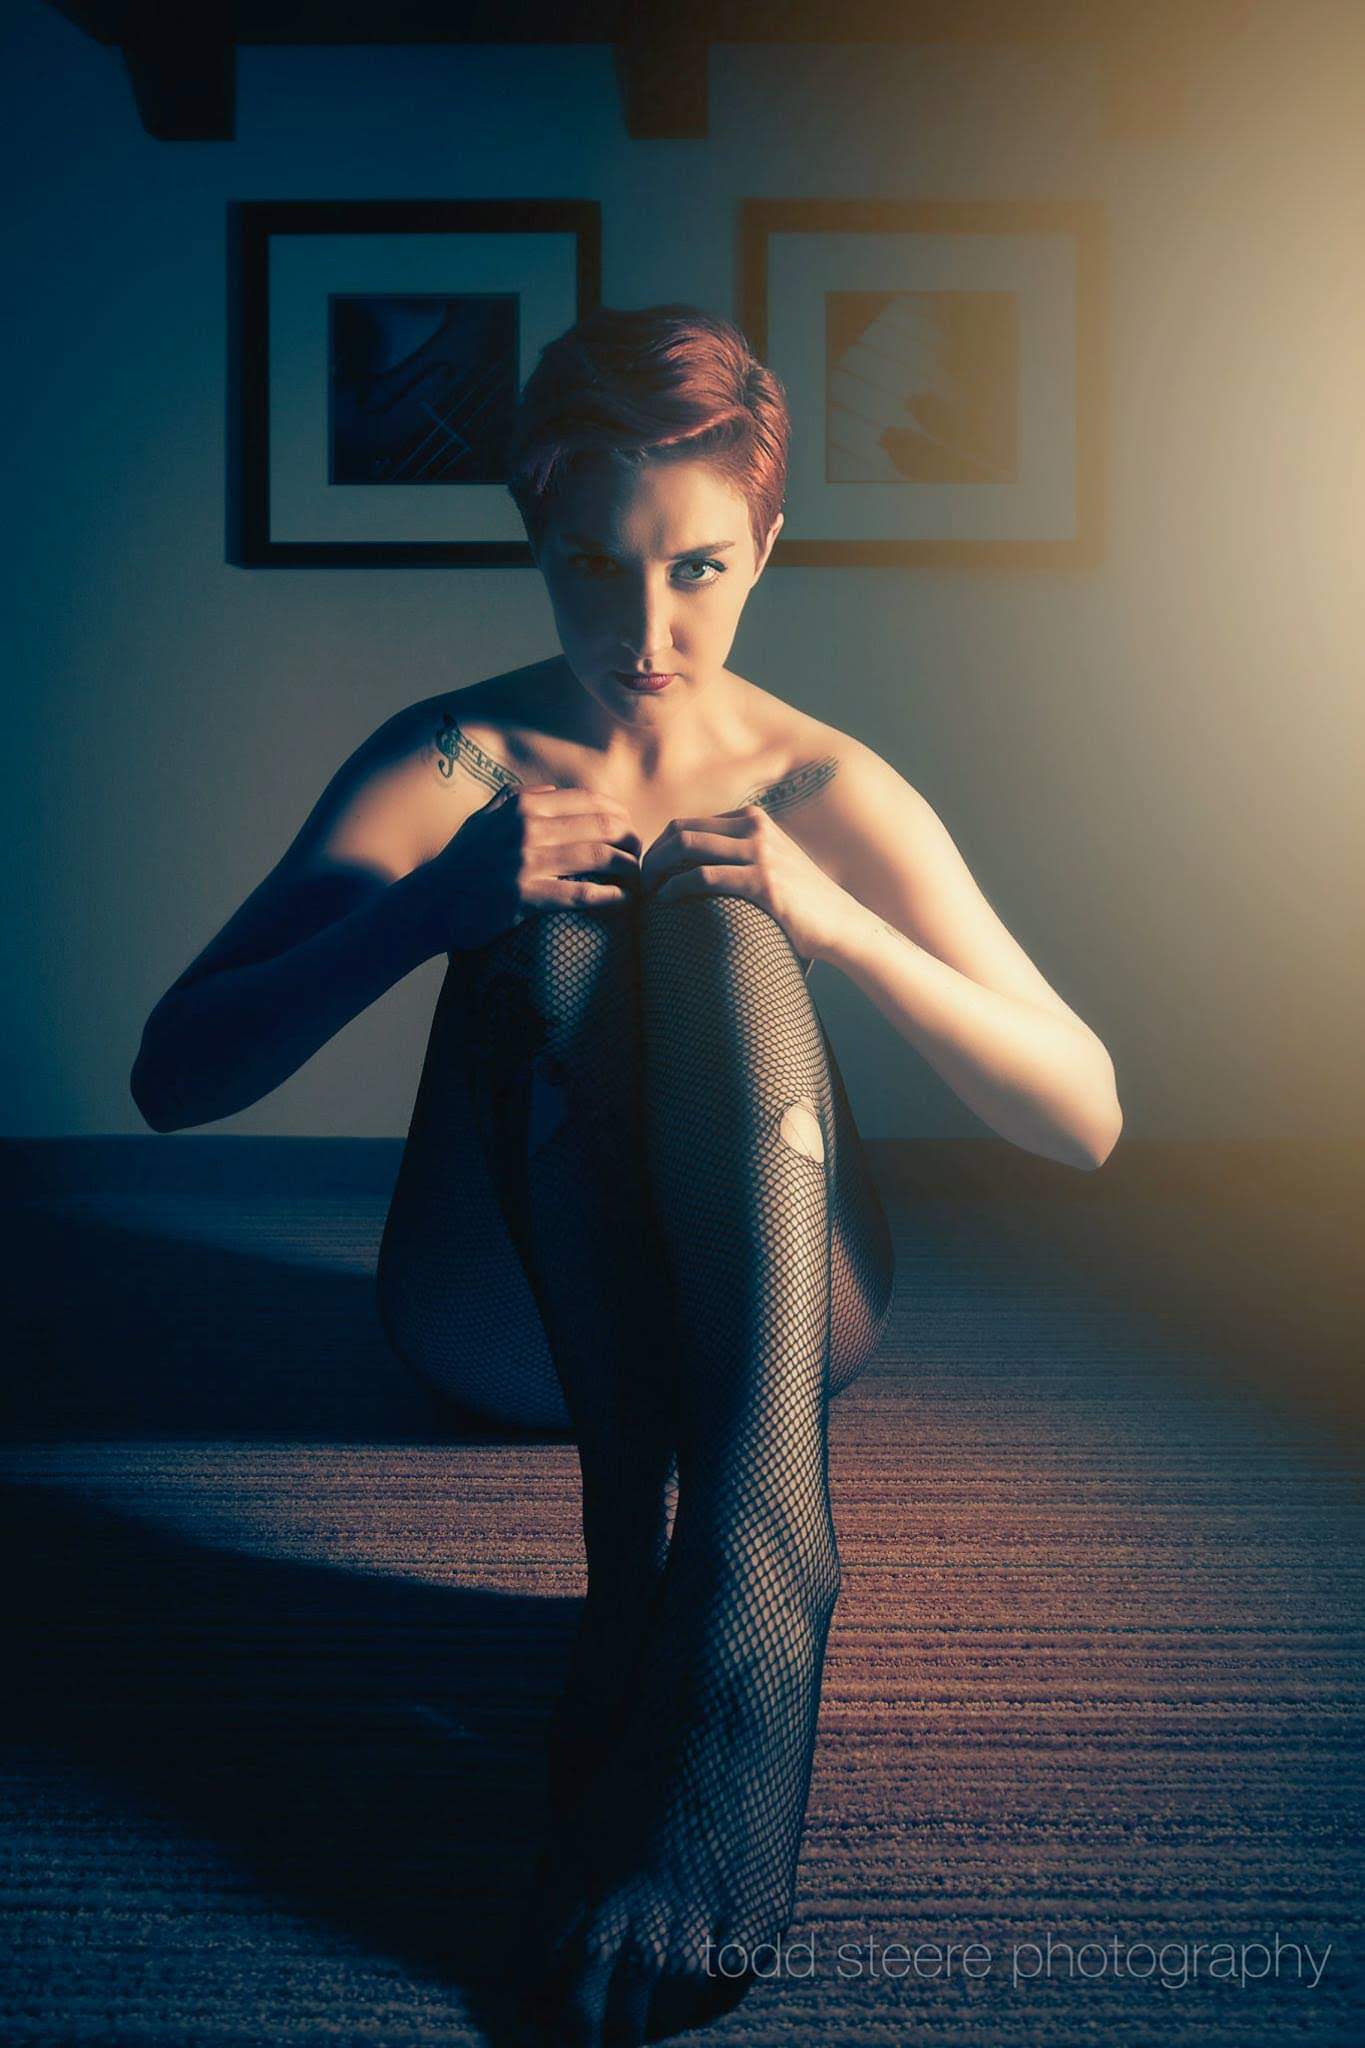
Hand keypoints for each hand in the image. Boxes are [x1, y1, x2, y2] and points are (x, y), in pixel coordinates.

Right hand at [425, 782, 641, 951]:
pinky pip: (579, 894)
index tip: (628, 825)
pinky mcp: (526, 896)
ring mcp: (527, 862)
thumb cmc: (461, 860)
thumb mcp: (484, 819)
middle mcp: (528, 828)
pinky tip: (623, 898)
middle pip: (600, 825)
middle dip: (629, 837)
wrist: (432, 900)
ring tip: (638, 873)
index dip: (617, 812)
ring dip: (627, 866)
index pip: (586, 800)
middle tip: (640, 850)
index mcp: (522, 805)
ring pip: (597, 857)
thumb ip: (517, 800)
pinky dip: (608, 895)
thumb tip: (553, 791)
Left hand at [640, 803, 852, 963]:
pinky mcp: (763, 881)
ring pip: (686, 846)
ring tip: (644, 895)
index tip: (646, 874)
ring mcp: (760, 852)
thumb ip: (738, 857)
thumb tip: (695, 870)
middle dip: (650, 856)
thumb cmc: (800, 902)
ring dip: (655, 870)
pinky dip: (674, 888)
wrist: (842, 924)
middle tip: (637, 885)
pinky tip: (663, 902)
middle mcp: (755, 828)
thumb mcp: (769, 864)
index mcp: (753, 820)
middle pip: (680, 830)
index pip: (689, 824)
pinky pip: (703, 876)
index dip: (659, 848)